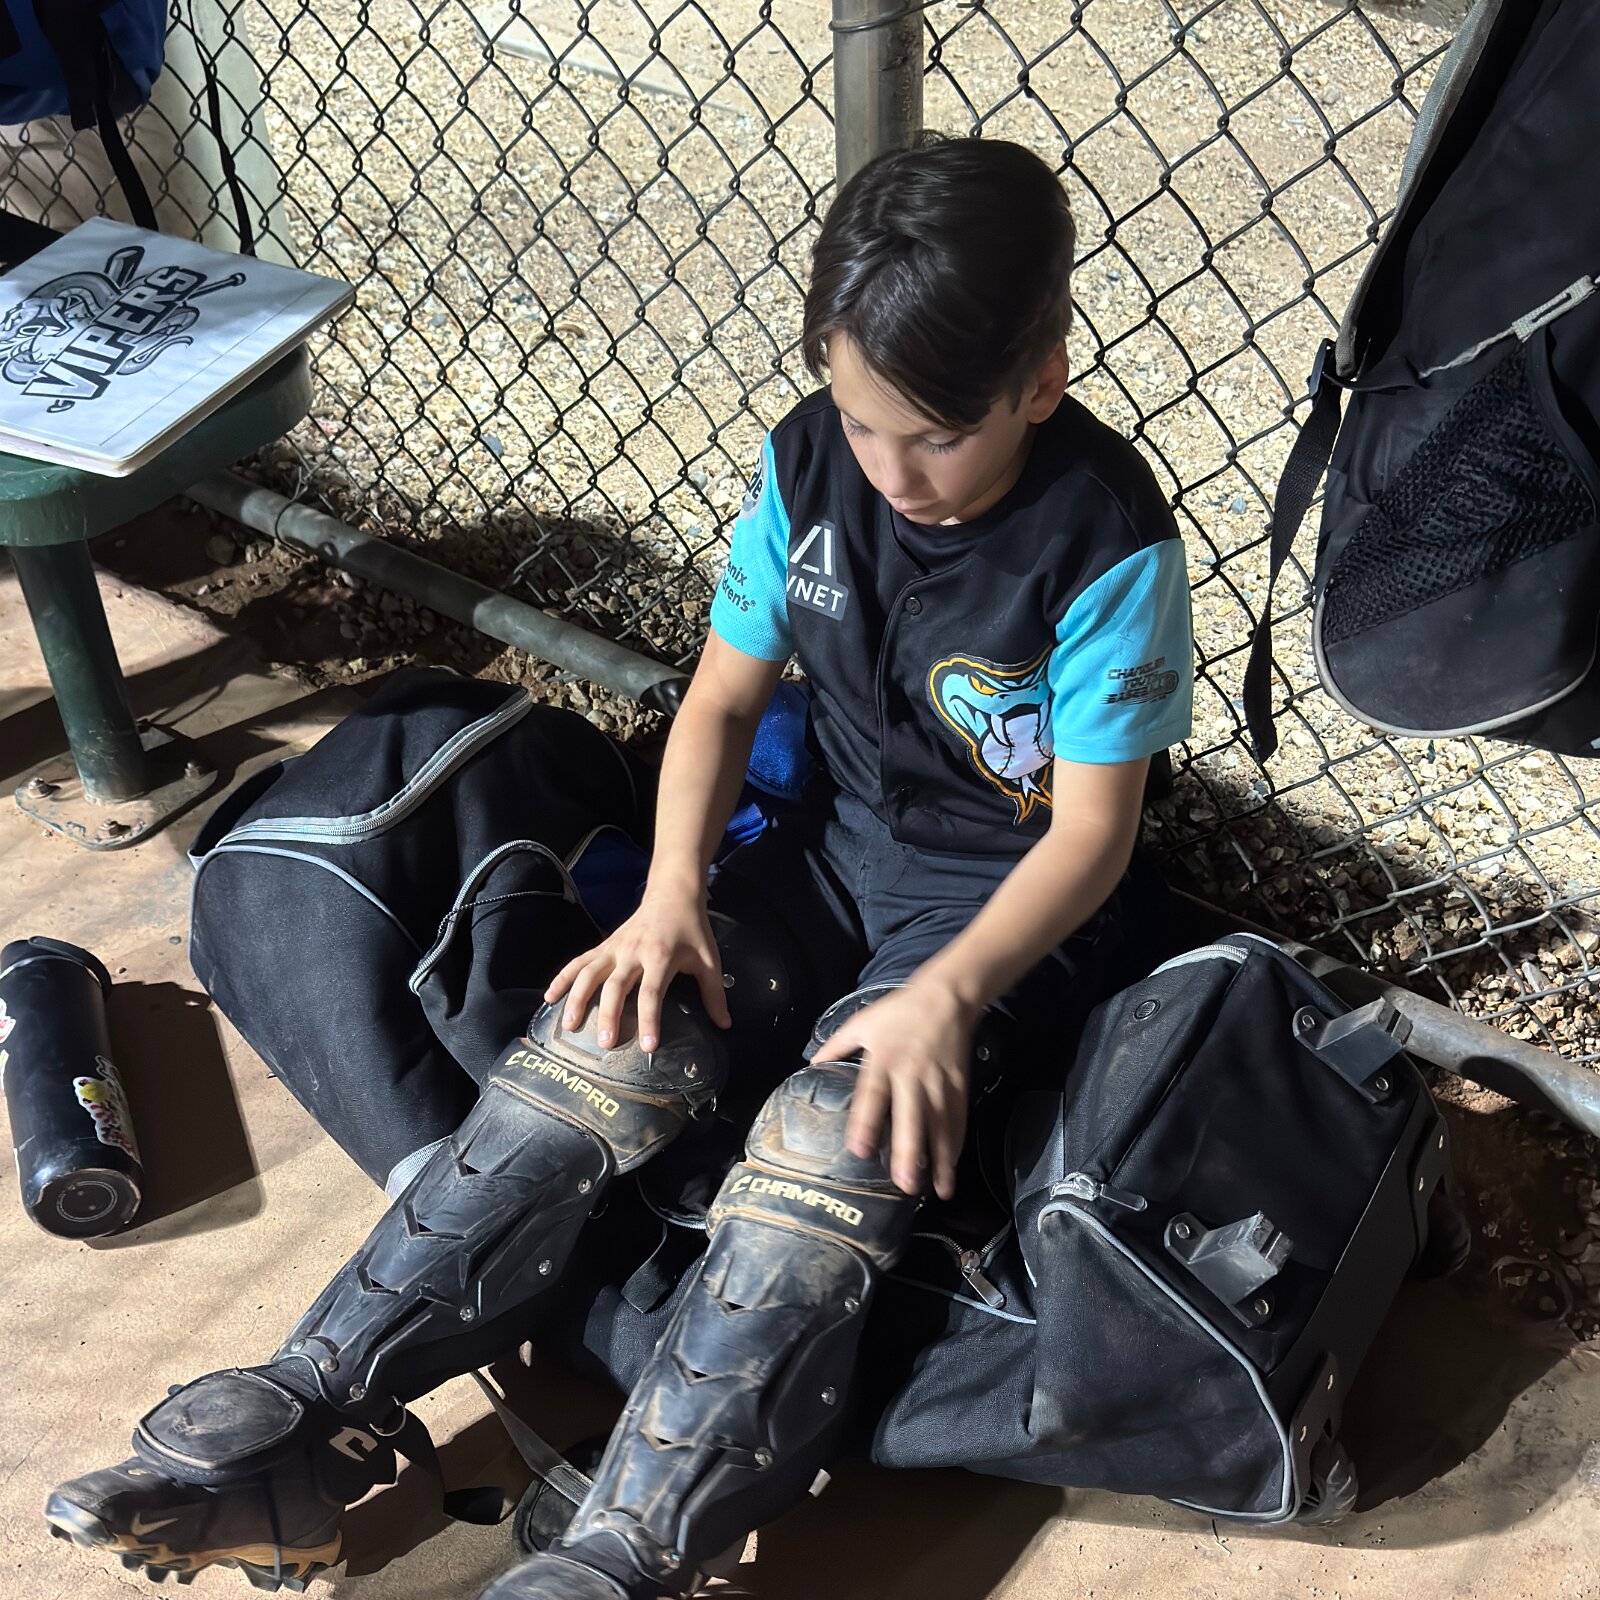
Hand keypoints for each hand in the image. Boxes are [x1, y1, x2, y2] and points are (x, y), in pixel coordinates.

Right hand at [544, 890, 732, 1052]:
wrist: (672, 894)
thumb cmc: (691, 929)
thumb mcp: (709, 959)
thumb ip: (714, 994)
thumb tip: (724, 1025)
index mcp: (660, 956)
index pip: (651, 993)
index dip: (649, 1019)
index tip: (647, 1045)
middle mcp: (633, 952)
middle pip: (616, 986)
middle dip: (609, 1015)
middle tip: (605, 1043)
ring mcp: (614, 948)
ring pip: (589, 973)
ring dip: (577, 999)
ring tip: (570, 1026)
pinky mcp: (604, 946)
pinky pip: (578, 962)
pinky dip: (562, 978)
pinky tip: (550, 997)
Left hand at [810, 981, 976, 1199]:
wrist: (946, 996)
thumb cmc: (900, 1010)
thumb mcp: (862, 1022)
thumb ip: (836, 1045)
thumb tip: (811, 1065)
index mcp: (884, 1059)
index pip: (872, 1095)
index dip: (866, 1123)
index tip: (859, 1150)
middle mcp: (912, 1074)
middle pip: (911, 1117)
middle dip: (910, 1152)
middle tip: (905, 1184)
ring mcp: (939, 1081)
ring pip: (941, 1125)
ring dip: (940, 1158)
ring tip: (938, 1189)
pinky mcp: (959, 1084)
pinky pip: (958, 1118)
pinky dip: (956, 1144)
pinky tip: (952, 1166)